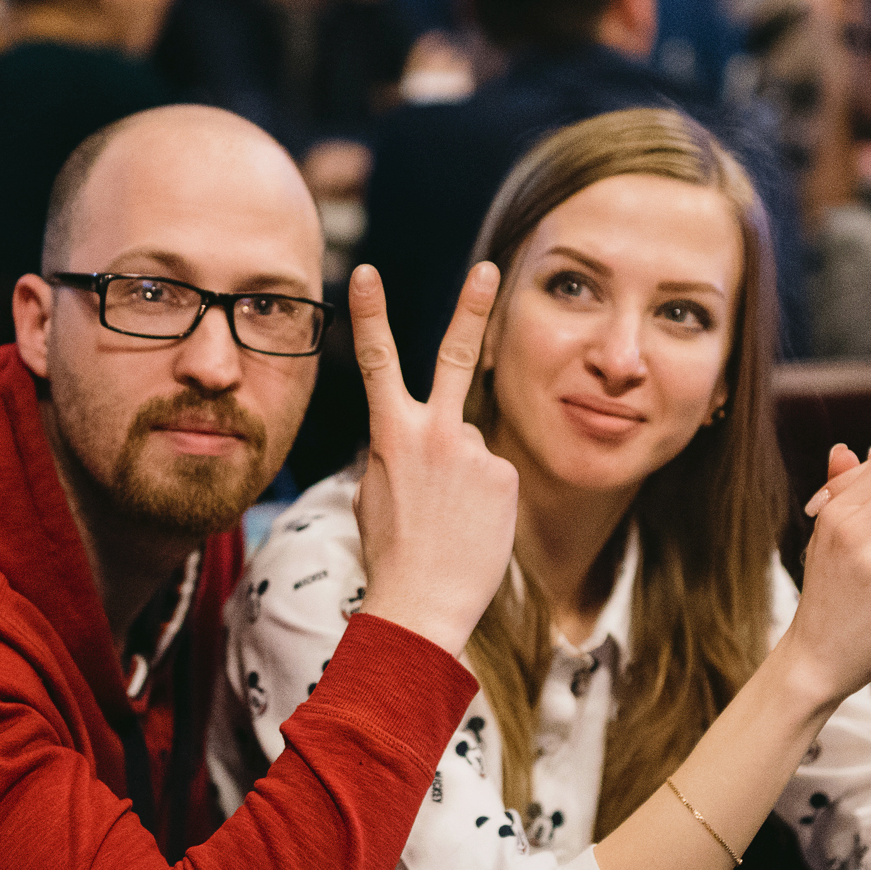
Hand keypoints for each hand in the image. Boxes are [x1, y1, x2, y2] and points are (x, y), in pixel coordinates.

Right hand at [351, 262, 517, 659]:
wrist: (423, 602)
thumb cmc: (391, 552)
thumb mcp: (374, 493)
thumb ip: (397, 452)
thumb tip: (419, 442)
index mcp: (391, 434)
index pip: (376, 360)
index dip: (369, 314)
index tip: (365, 272)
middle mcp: (436, 432)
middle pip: (453, 355)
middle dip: (469, 306)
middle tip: (486, 267)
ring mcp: (475, 452)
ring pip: (471, 446)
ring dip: (462, 476)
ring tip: (449, 521)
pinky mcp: (505, 475)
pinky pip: (494, 474)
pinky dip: (484, 498)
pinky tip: (471, 527)